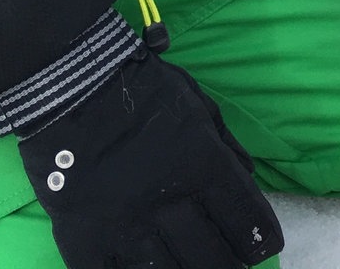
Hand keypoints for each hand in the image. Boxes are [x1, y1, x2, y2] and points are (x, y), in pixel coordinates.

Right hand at [0, 0, 280, 268]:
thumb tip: (249, 181)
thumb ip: (226, 147)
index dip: (259, 238)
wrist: (74, 88)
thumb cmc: (146, 91)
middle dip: (229, 267)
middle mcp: (169, 200)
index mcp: (202, 163)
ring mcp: (125, 225)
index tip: (265, 250)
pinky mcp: (84, 240)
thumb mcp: (199, 107)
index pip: (242, 214)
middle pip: (210, 254)